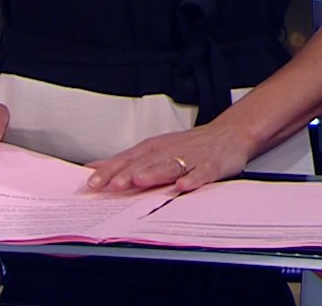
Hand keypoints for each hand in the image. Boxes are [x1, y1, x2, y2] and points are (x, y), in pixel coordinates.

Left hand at [84, 122, 250, 193]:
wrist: (229, 134)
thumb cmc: (188, 145)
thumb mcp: (154, 148)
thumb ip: (125, 160)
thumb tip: (94, 167)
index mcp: (154, 149)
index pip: (128, 160)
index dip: (110, 171)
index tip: (92, 184)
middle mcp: (170, 151)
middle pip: (146, 163)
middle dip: (128, 174)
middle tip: (112, 185)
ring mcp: (191, 158)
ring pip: (170, 166)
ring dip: (154, 174)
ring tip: (140, 181)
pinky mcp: (211, 165)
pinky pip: (201, 173)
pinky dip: (193, 179)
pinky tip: (183, 186)